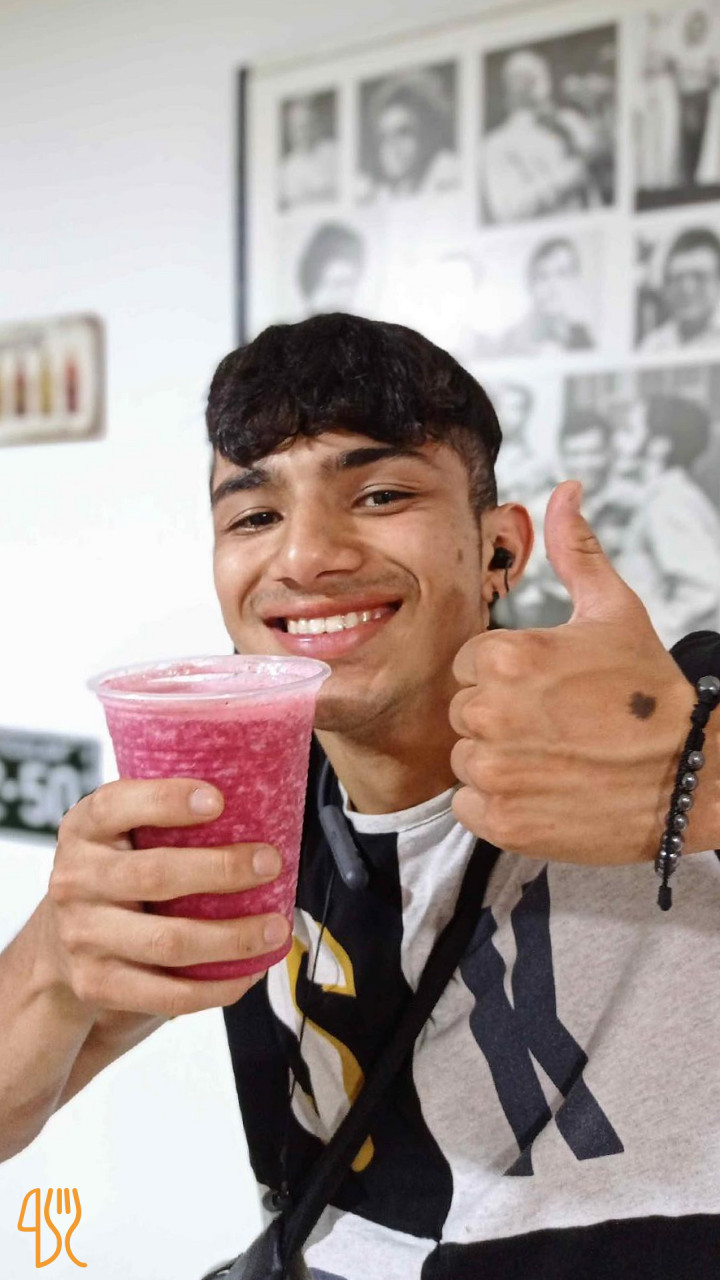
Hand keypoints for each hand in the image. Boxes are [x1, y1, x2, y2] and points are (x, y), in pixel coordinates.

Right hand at [44, 778, 287, 1018]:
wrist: (61, 943)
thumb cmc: (118, 874)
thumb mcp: (121, 835)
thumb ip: (162, 818)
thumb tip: (256, 807)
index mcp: (83, 830)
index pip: (116, 805)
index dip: (166, 800)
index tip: (218, 800)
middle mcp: (75, 880)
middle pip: (154, 875)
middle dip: (221, 869)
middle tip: (270, 863)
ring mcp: (83, 936)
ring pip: (167, 941)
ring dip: (232, 937)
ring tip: (276, 928)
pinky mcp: (97, 985)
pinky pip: (166, 993)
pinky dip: (216, 987)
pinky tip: (250, 972)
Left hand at [449, 481, 696, 864]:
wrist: (690, 777)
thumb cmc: (650, 694)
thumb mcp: (615, 611)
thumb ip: (576, 550)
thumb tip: (565, 491)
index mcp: (506, 656)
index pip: (471, 665)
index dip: (508, 677)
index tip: (548, 691)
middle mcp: (490, 712)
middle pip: (464, 712)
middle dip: (501, 718)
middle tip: (556, 726)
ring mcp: (495, 770)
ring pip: (465, 759)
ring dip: (499, 761)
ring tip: (553, 758)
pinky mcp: (501, 820)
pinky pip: (469, 807)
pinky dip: (499, 805)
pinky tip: (544, 790)